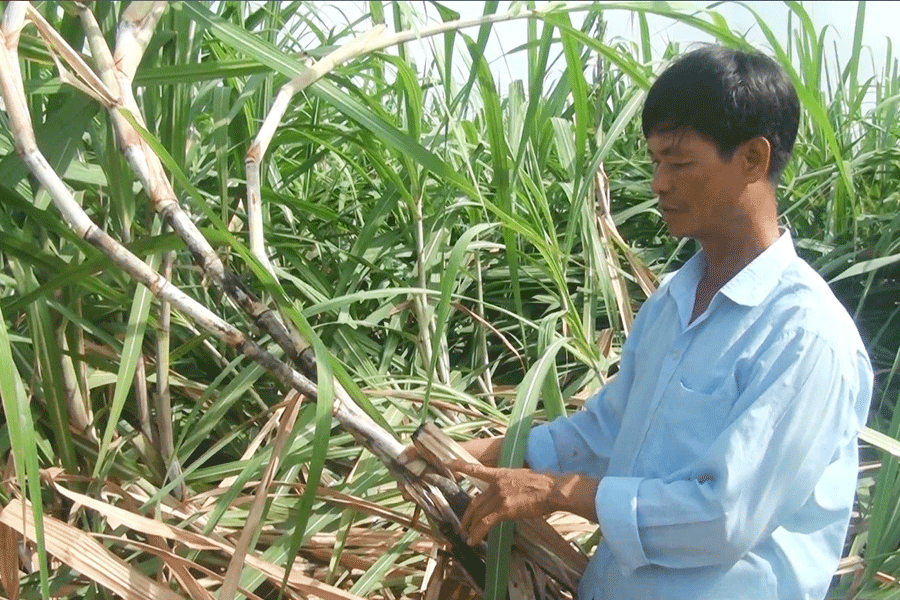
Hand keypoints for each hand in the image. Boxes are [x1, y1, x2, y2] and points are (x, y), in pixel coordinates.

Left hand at [447, 460, 599, 545]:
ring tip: (467, 535)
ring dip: (470, 526)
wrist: (552, 489)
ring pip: (478, 513)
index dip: (460, 466)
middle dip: (467, 515)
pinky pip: (486, 523)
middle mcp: (496, 484)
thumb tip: (507, 492)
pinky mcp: (505, 509)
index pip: (476, 470)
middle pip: (475, 501)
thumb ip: (510, 483)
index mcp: (500, 474)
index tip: (447, 463)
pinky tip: (473, 540)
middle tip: (462, 524)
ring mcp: (500, 496)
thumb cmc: (543, 484)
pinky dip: (477, 533)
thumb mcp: (522, 477)